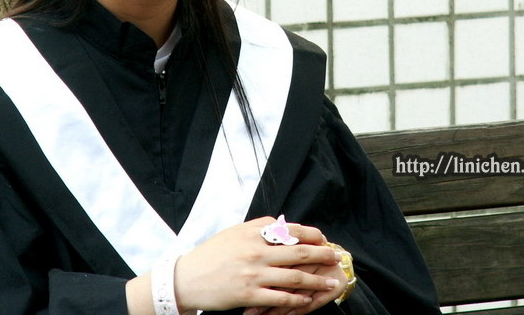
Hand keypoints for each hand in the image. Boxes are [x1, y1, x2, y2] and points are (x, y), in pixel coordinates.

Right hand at [172, 217, 341, 312]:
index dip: (311, 235)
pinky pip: (280, 299)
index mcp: (252, 233)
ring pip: (294, 277)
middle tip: (336, 257)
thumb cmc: (211, 254)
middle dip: (321, 255)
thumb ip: (258, 228)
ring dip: (316, 280)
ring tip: (329, 282)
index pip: (289, 230)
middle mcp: (255, 252)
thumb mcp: (234, 232)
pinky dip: (297, 300)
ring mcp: (253, 274)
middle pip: (297, 252)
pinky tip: (307, 300)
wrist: (187, 278)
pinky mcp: (249, 295)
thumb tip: (283, 224)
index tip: (323, 239)